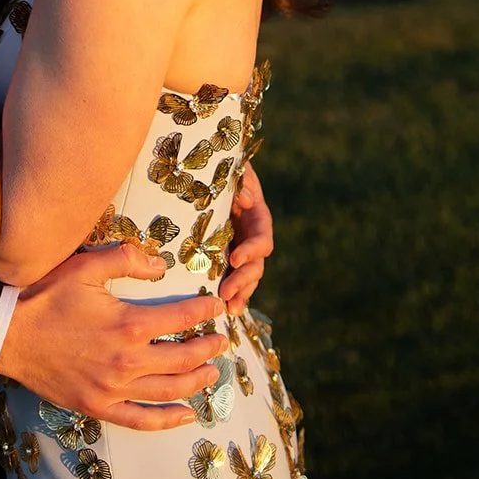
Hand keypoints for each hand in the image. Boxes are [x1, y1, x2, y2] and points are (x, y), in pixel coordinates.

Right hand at [0, 243, 229, 430]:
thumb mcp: (85, 267)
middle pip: (183, 357)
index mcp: (128, 324)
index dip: (204, 312)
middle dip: (208, 348)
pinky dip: (167, 420)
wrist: (9, 335)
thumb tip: (161, 265)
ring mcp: (114, 388)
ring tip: (213, 372)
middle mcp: (128, 360)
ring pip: (169, 390)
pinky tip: (186, 414)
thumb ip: (126, 260)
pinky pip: (141, 420)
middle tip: (221, 341)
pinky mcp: (98, 406)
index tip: (219, 307)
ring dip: (197, 382)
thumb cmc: (46, 296)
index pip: (181, 316)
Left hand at [219, 161, 273, 316]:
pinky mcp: (228, 255)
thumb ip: (243, 182)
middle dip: (243, 281)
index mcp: (258, 218)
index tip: (235, 258)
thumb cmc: (227, 169)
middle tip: (226, 292)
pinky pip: (234, 276)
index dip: (251, 251)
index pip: (262, 239)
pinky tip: (226, 309)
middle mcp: (253, 237)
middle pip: (256, 265)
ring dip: (240, 294)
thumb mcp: (237, 171)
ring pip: (248, 277)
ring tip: (229, 309)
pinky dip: (232, 293)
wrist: (217, 172)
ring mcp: (242, 248)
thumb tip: (244, 200)